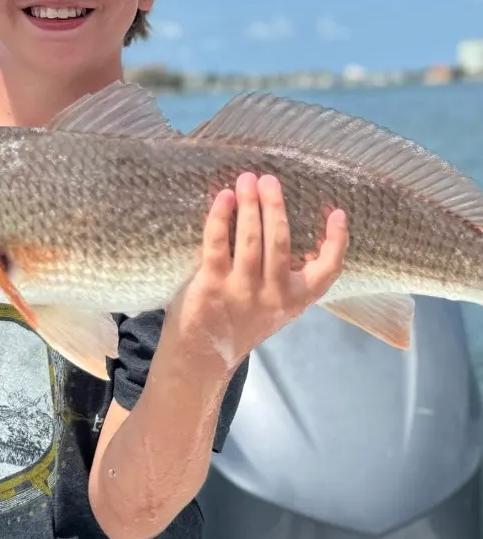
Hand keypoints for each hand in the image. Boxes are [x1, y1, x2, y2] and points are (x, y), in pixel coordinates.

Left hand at [169, 172, 347, 368]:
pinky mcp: (212, 286)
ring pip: (251, 240)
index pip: (327, 272)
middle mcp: (273, 297)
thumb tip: (273, 221)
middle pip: (280, 242)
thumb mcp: (270, 306)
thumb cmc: (235, 323)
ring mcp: (242, 292)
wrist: (200, 359)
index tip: (338, 213)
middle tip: (269, 179)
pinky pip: (217, 244)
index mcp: (293, 300)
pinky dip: (220, 217)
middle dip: (275, 206)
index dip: (336, 242)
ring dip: (249, 205)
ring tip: (247, 180)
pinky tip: (222, 198)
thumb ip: (277, 275)